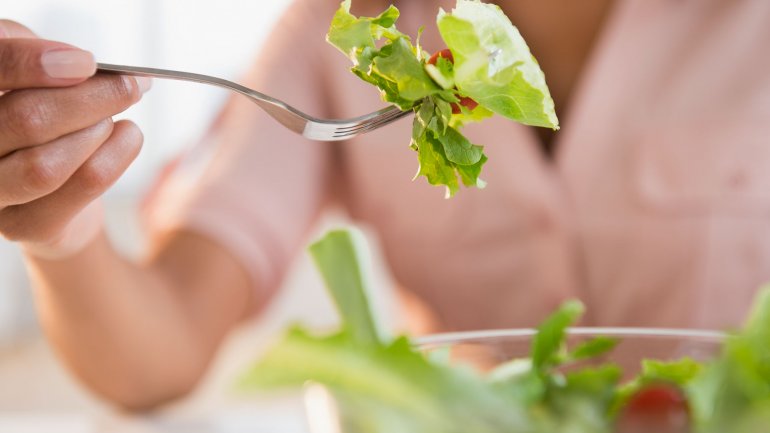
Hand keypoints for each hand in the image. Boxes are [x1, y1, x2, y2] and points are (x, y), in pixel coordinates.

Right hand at [0, 20, 149, 258]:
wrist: (53, 195)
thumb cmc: (40, 119)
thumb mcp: (31, 74)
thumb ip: (37, 54)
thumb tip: (78, 63)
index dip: (32, 63)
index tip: (86, 63)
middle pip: (26, 119)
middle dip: (90, 97)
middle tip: (130, 84)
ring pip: (48, 164)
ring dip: (98, 130)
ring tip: (117, 116)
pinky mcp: (25, 226)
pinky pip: (82, 184)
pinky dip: (118, 155)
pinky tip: (129, 135)